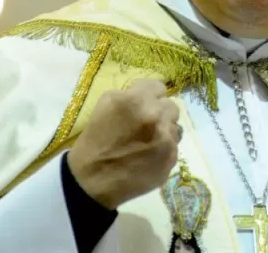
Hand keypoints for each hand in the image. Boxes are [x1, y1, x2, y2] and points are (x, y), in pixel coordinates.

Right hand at [66, 79, 181, 208]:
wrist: (92, 180)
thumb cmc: (95, 140)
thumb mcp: (105, 105)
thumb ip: (129, 94)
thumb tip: (147, 94)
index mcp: (137, 101)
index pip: (158, 87)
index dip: (150, 95)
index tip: (143, 104)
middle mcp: (156, 117)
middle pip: (171, 106)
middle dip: (159, 112)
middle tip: (145, 124)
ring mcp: (166, 140)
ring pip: (175, 127)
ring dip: (163, 131)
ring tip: (145, 142)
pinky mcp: (171, 159)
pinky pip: (174, 147)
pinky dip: (163, 149)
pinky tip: (147, 156)